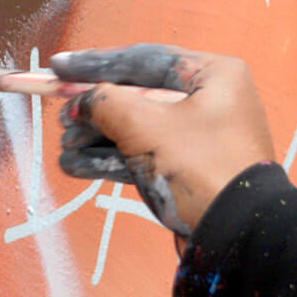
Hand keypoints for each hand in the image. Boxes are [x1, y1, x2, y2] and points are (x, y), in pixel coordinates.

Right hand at [50, 44, 275, 236]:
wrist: (238, 237)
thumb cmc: (199, 168)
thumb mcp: (146, 127)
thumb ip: (106, 104)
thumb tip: (81, 101)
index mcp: (212, 75)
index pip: (143, 58)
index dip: (95, 63)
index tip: (58, 66)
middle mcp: (209, 100)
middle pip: (137, 94)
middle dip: (95, 108)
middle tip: (60, 114)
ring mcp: (199, 137)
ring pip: (137, 127)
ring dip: (97, 136)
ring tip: (64, 145)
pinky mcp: (188, 169)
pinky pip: (144, 155)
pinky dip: (111, 158)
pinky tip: (74, 164)